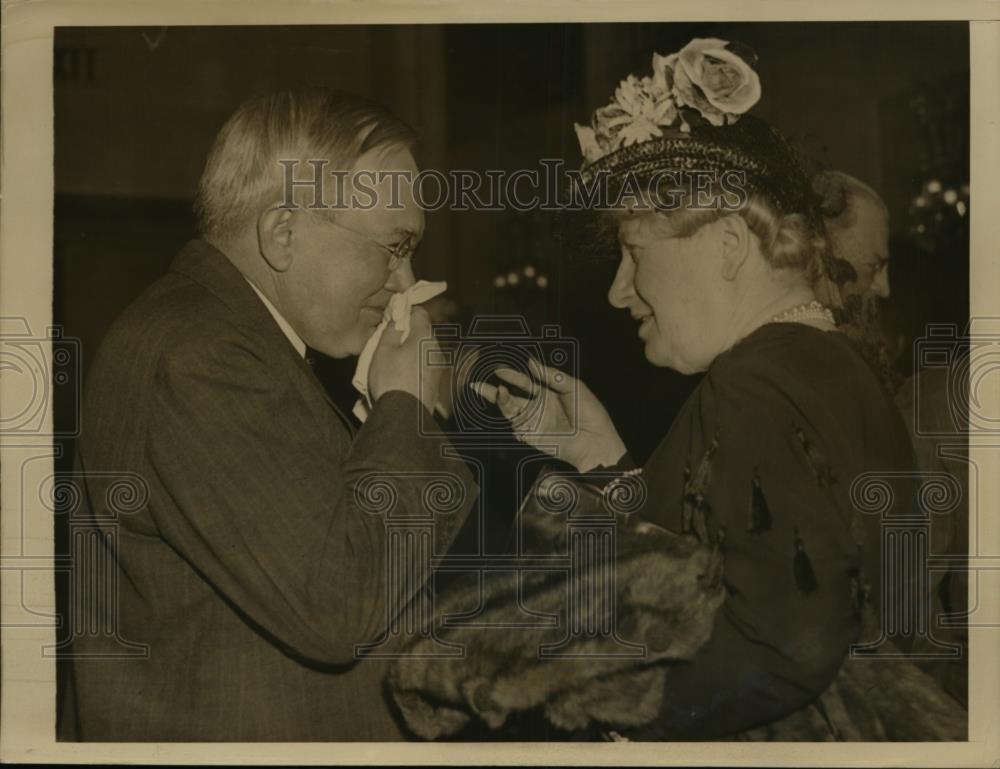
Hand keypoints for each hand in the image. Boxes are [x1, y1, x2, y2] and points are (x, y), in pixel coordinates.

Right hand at [368, 307, 441, 413]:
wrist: (404, 415)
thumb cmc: (391, 379)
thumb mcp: (383, 350)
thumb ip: (391, 330)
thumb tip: (397, 320)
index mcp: (424, 337)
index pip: (420, 313)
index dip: (405, 313)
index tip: (393, 320)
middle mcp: (437, 349)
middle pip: (423, 332)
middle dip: (408, 334)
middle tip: (389, 342)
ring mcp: (439, 367)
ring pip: (425, 350)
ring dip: (412, 351)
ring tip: (394, 363)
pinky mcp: (437, 382)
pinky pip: (426, 366)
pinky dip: (416, 366)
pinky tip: (403, 376)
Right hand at [472, 358, 626, 471]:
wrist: (594, 440)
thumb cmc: (590, 413)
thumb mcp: (573, 386)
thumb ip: (551, 375)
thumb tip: (531, 362)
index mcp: (548, 393)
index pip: (525, 382)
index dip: (512, 375)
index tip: (499, 369)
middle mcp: (538, 407)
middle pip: (511, 396)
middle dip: (493, 390)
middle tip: (477, 384)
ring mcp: (533, 422)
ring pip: (510, 410)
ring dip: (500, 401)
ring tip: (497, 391)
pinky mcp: (531, 436)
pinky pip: (515, 426)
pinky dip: (510, 417)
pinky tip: (510, 407)